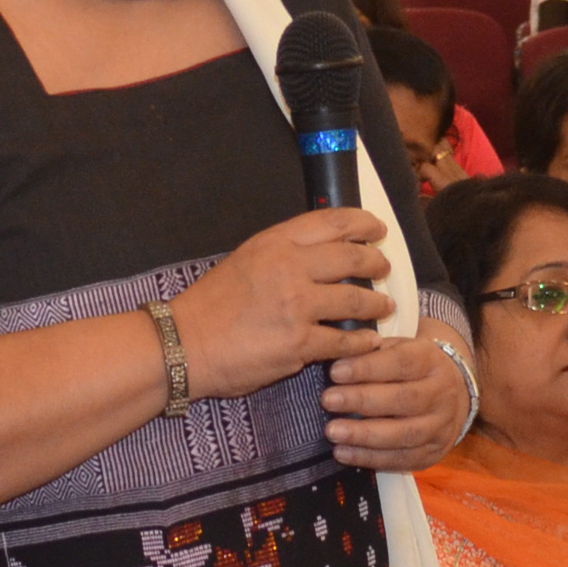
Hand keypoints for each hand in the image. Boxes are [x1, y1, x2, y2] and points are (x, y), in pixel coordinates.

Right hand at [169, 210, 390, 400]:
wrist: (184, 344)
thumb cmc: (211, 305)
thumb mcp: (246, 260)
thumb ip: (283, 253)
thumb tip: (322, 255)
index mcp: (275, 243)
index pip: (332, 222)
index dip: (363, 223)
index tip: (378, 230)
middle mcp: (289, 268)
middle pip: (352, 257)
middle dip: (376, 263)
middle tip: (383, 270)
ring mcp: (297, 306)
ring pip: (356, 300)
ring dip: (377, 304)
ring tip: (383, 307)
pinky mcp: (300, 343)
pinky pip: (345, 341)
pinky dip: (363, 342)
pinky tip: (369, 342)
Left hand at [327, 334, 471, 471]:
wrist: (456, 394)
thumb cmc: (412, 369)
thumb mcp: (397, 349)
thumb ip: (370, 352)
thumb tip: (334, 357)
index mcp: (431, 361)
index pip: (401, 362)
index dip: (367, 368)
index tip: (335, 372)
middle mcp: (442, 394)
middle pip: (403, 399)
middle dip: (362, 400)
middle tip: (328, 400)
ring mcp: (441, 427)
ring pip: (404, 434)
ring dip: (364, 435)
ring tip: (333, 432)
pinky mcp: (433, 454)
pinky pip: (401, 460)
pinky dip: (369, 458)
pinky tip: (343, 453)